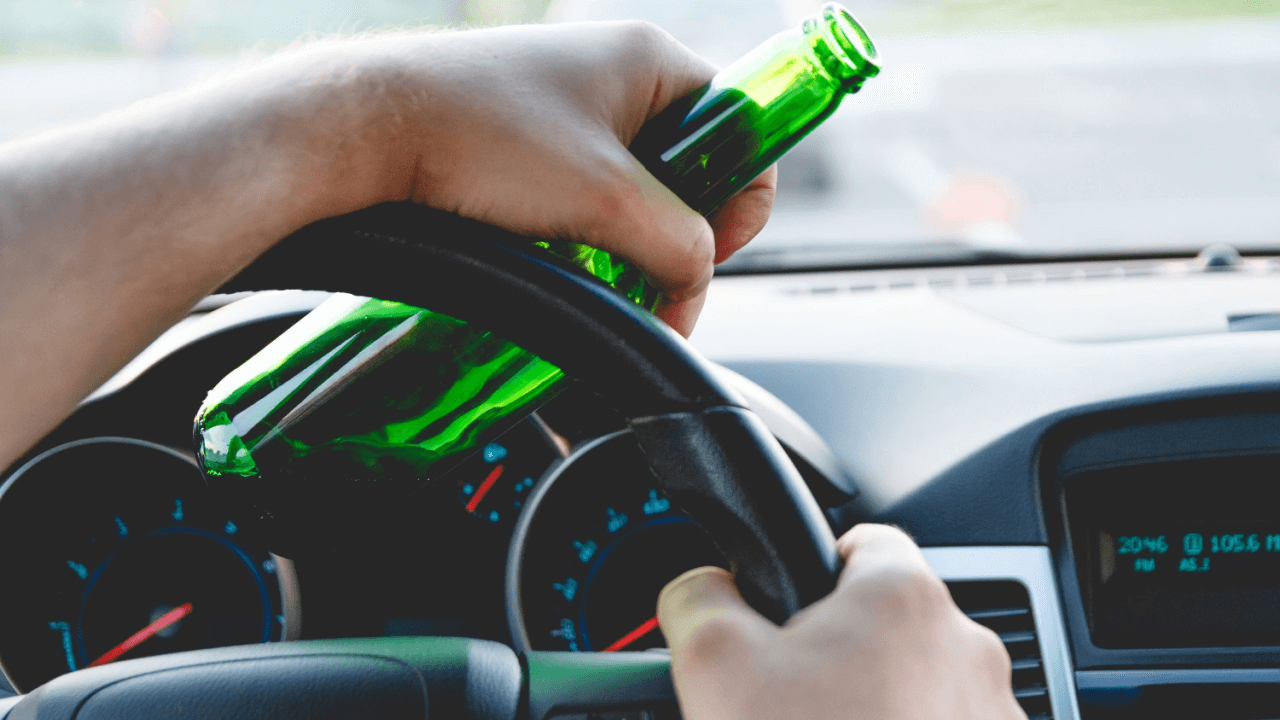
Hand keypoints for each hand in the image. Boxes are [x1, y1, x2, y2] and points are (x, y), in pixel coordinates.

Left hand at [351, 23, 776, 334]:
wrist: (367, 127)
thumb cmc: (483, 137)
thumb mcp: (605, 199)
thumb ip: (678, 243)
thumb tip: (698, 279)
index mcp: (653, 60)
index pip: (740, 129)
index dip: (740, 200)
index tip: (709, 253)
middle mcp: (616, 73)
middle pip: (690, 167)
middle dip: (677, 233)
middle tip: (649, 278)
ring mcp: (569, 103)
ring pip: (635, 187)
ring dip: (627, 240)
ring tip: (594, 269)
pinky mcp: (529, 137)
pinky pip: (585, 190)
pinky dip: (585, 231)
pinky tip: (557, 254)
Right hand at [657, 524, 1026, 719]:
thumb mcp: (712, 665)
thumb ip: (698, 597)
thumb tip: (699, 586)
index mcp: (902, 597)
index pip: (859, 539)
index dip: (810, 569)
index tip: (785, 609)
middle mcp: (967, 649)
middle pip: (885, 623)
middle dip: (835, 653)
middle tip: (786, 699)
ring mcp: (994, 717)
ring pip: (916, 686)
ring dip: (874, 705)